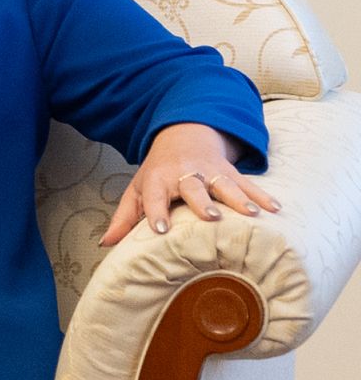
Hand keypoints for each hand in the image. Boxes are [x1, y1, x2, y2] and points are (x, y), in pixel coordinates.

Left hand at [99, 122, 281, 246]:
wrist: (182, 136)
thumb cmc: (157, 172)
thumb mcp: (137, 189)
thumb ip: (124, 217)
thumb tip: (105, 243)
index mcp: (157, 180)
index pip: (153, 197)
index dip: (155, 212)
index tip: (160, 230)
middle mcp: (184, 173)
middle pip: (193, 187)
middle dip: (202, 201)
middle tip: (211, 217)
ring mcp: (210, 171)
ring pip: (225, 183)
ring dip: (238, 198)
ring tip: (252, 214)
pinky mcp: (230, 171)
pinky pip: (248, 183)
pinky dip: (262, 195)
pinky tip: (276, 209)